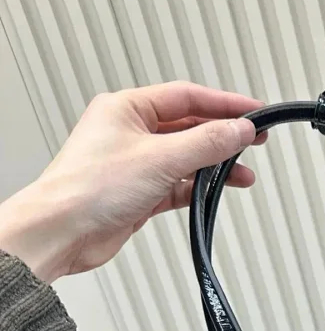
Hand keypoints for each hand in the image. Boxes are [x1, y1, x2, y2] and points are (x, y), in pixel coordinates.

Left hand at [0, 81, 265, 282]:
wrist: (61, 233)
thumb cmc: (88, 188)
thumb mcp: (160, 157)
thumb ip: (206, 143)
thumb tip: (239, 130)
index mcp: (127, 109)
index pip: (187, 97)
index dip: (225, 104)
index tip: (254, 111)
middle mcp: (130, 132)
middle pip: (189, 127)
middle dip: (223, 135)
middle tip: (255, 139)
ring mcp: (135, 164)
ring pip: (186, 158)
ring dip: (214, 166)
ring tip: (242, 174)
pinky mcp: (139, 193)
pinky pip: (178, 185)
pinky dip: (198, 188)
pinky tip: (217, 191)